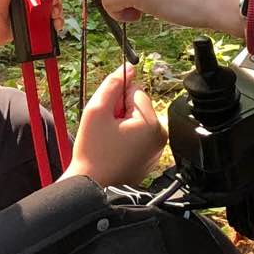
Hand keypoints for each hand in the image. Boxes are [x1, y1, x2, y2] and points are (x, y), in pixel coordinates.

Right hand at [63, 66, 165, 186]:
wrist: (93, 186)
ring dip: (122, 124)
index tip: (107, 116)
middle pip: (138, 105)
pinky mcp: (150, 156)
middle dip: (120, 112)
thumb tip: (128, 66)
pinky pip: (139, 136)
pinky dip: (126, 138)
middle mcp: (160, 135)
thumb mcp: (96, 111)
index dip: (116, 100)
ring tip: (109, 141)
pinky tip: (114, 149)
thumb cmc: (93, 153)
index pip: (135, 90)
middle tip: (106, 130)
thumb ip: (112, 84)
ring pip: (137, 120)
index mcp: (151, 123)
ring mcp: (157, 148)